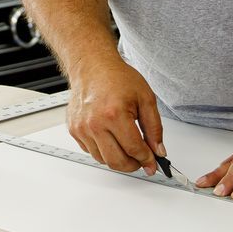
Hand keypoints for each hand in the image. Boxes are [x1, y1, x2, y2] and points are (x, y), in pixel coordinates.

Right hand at [67, 59, 165, 174]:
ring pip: (102, 159)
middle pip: (116, 161)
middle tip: (141, 160)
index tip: (152, 163)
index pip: (134, 149)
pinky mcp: (74, 130)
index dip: (147, 159)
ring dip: (118, 159)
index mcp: (114, 114)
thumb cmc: (117, 78)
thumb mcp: (146, 98)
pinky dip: (103, 150)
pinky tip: (111, 138)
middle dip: (133, 165)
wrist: (92, 66)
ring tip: (126, 147)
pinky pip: (91, 151)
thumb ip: (154, 128)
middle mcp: (95, 123)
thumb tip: (158, 151)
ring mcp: (82, 128)